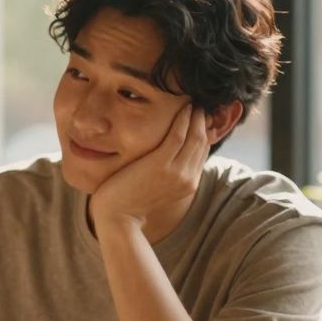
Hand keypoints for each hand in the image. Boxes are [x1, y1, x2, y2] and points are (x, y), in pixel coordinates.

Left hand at [91, 104, 209, 228]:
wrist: (117, 218)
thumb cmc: (129, 202)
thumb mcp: (156, 188)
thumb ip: (166, 173)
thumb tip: (164, 160)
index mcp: (189, 184)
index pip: (202, 152)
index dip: (203, 132)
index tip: (201, 117)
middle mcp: (188, 178)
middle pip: (203, 142)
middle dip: (204, 121)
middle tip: (202, 103)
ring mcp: (177, 172)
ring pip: (194, 137)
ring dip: (196, 116)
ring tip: (194, 102)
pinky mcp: (162, 165)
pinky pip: (178, 136)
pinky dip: (183, 120)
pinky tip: (183, 108)